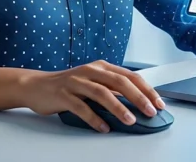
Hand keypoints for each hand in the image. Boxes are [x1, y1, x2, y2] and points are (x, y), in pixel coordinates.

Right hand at [18, 59, 165, 132]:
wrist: (37, 86)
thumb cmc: (68, 86)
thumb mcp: (93, 82)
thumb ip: (112, 90)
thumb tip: (137, 103)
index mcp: (101, 67)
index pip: (130, 76)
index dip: (146, 89)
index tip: (159, 102)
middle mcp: (90, 71)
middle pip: (119, 82)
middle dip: (138, 97)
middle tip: (150, 111)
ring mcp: (76, 82)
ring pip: (102, 93)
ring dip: (118, 108)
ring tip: (130, 120)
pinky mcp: (64, 95)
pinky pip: (81, 107)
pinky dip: (94, 118)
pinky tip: (103, 127)